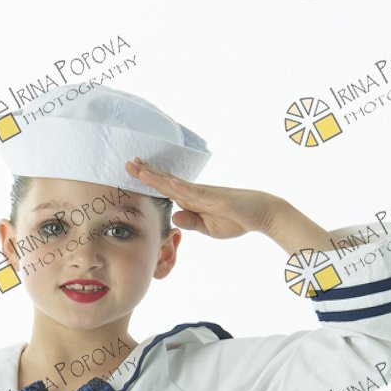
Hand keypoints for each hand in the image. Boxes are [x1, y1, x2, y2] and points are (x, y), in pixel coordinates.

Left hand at [125, 157, 280, 239]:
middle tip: (127, 162)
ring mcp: (204, 194)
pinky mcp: (216, 197)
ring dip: (157, 176)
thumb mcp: (208, 228)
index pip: (166, 190)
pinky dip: (182, 189)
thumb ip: (191, 222)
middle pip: (166, 181)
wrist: (262, 214)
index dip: (150, 181)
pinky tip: (169, 184)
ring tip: (139, 168)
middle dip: (146, 173)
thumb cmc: (237, 219)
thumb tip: (174, 217)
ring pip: (176, 184)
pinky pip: (196, 193)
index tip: (134, 173)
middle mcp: (195, 193)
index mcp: (192, 201)